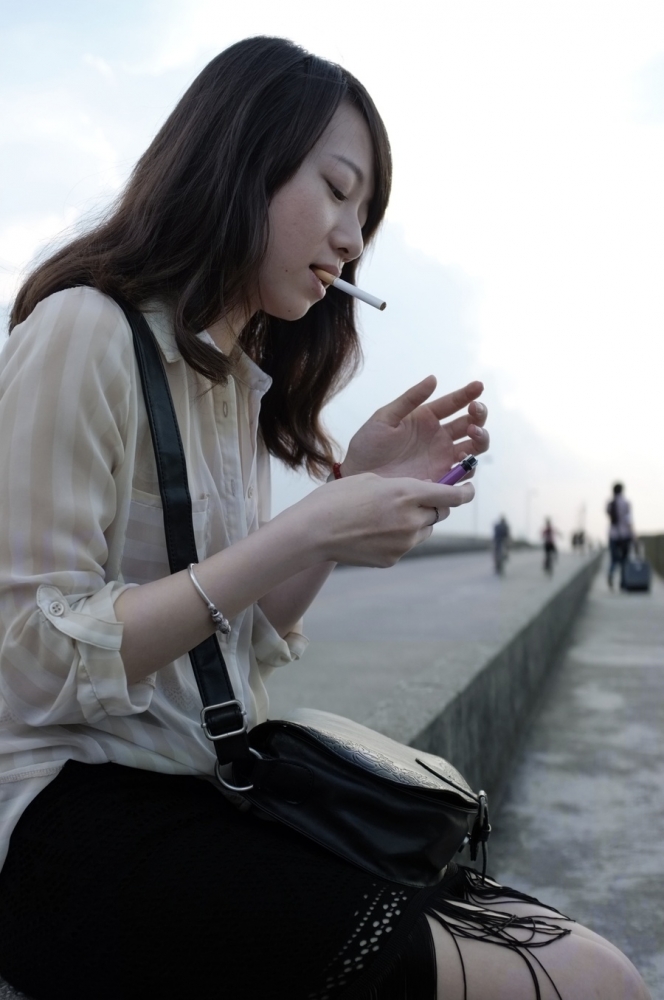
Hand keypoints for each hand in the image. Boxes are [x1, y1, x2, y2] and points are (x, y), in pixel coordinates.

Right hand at [288, 473, 474, 567]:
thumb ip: (402, 486)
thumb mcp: (372, 480)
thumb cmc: (337, 499)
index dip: (465, 492)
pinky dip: (398, 537)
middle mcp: (412, 520)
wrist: (313, 532)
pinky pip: (406, 545)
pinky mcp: (393, 559)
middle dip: (434, 505)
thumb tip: (420, 492)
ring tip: (387, 516)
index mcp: (408, 494)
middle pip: (440, 513)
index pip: (453, 496)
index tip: (469, 489)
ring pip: (423, 530)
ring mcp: (404, 543)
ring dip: (416, 522)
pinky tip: (374, 531)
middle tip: (418, 499)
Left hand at [341, 376, 488, 481]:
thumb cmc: (367, 446)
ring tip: (474, 432)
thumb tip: (433, 378)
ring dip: (481, 438)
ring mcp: (442, 458)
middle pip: (470, 423)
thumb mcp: (385, 418)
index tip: (478, 386)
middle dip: (479, 415)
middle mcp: (438, 437)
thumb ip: (409, 399)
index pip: (452, 403)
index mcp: (426, 418)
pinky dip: (470, 466)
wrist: (358, 476)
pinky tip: (463, 458)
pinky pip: (464, 473)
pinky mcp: (441, 478)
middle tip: (475, 411)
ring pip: (474, 447)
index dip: (467, 394)